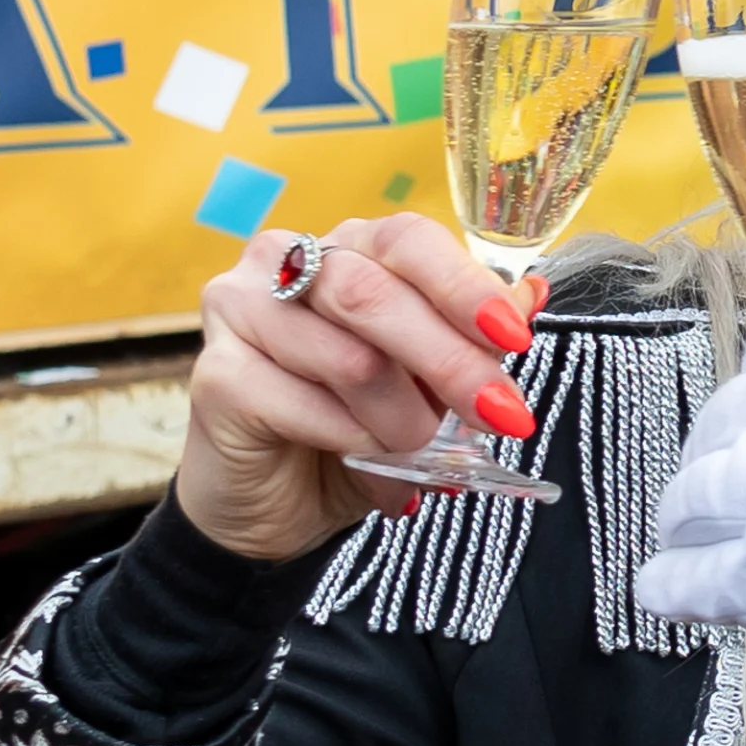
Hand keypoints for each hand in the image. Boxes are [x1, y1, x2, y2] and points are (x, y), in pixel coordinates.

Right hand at [180, 215, 542, 563]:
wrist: (274, 504)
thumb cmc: (352, 426)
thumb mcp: (425, 383)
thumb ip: (469, 335)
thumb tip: (531, 295)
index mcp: (345, 246)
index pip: (409, 240)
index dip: (465, 287)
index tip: (514, 338)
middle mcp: (284, 261)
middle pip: (376, 294)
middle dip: (451, 362)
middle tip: (500, 414)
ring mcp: (239, 311)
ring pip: (348, 357)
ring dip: (401, 416)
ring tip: (413, 446)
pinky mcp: (214, 374)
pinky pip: (305, 406)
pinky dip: (351, 439)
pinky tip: (356, 454)